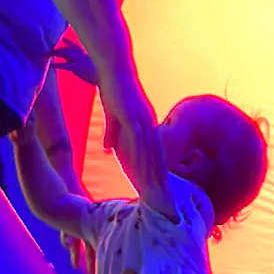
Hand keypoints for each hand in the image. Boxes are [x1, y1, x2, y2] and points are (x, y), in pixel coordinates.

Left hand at [48, 37, 100, 87]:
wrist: (109, 76)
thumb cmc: (103, 74)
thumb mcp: (97, 67)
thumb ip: (89, 64)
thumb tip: (86, 66)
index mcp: (87, 55)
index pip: (76, 46)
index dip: (68, 42)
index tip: (62, 39)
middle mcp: (83, 55)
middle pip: (67, 49)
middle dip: (57, 49)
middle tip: (47, 50)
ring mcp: (81, 60)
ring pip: (65, 53)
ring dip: (55, 53)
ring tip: (45, 55)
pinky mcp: (79, 67)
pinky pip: (65, 65)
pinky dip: (56, 64)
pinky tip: (50, 65)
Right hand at [100, 76, 164, 202]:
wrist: (114, 66)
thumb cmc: (113, 89)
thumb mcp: (111, 118)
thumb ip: (112, 134)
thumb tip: (108, 150)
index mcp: (146, 128)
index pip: (153, 158)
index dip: (156, 178)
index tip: (159, 198)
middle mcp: (149, 126)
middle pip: (157, 161)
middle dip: (161, 184)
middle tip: (166, 207)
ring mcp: (144, 122)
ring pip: (151, 155)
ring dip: (154, 177)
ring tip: (158, 197)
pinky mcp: (134, 117)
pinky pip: (140, 142)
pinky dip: (142, 158)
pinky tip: (144, 174)